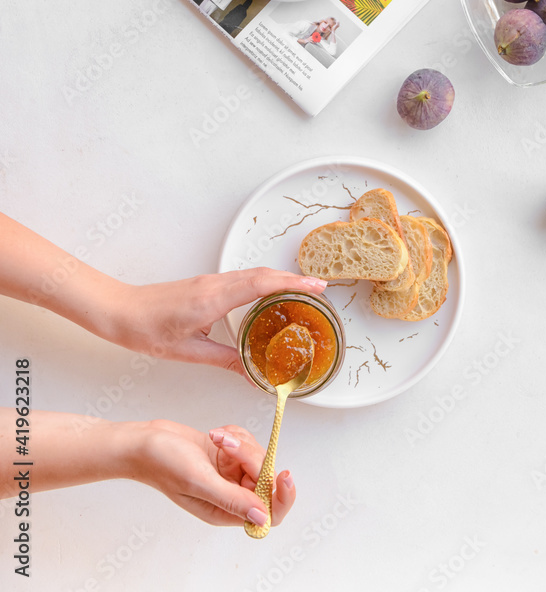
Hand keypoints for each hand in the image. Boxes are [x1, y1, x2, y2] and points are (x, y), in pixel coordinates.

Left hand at [105, 267, 326, 373]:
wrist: (120, 311)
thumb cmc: (148, 330)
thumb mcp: (190, 353)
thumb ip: (227, 360)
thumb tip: (253, 375)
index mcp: (213, 298)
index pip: (261, 284)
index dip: (293, 283)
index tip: (318, 286)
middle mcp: (215, 284)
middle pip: (263, 274)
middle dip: (295, 279)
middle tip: (321, 289)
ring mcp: (210, 281)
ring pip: (253, 274)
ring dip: (280, 279)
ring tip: (303, 291)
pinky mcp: (205, 283)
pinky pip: (242, 278)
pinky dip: (263, 282)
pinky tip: (269, 294)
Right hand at [129, 420, 294, 526]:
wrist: (145, 440)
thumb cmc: (162, 463)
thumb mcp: (198, 481)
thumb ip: (232, 499)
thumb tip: (262, 516)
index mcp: (223, 511)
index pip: (267, 514)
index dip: (281, 497)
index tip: (284, 474)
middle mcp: (229, 495)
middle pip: (264, 478)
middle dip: (250, 456)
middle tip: (228, 445)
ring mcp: (228, 474)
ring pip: (256, 457)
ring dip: (239, 442)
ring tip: (216, 438)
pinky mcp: (226, 456)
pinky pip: (245, 443)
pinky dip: (234, 434)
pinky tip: (216, 435)